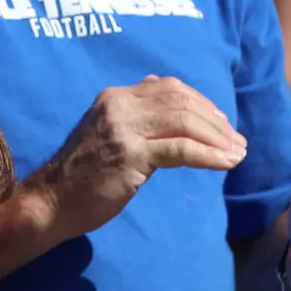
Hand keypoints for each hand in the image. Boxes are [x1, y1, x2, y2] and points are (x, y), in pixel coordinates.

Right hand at [31, 76, 246, 241]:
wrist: (51, 202)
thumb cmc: (81, 177)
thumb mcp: (107, 136)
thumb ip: (136, 121)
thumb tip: (172, 112)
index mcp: (115, 97)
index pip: (169, 88)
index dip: (202, 103)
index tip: (221, 123)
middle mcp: (119, 105)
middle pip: (182, 101)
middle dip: (216, 121)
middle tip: (238, 140)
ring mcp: (124, 129)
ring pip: (185, 122)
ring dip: (218, 138)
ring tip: (238, 153)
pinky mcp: (131, 156)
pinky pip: (181, 150)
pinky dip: (209, 155)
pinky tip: (226, 163)